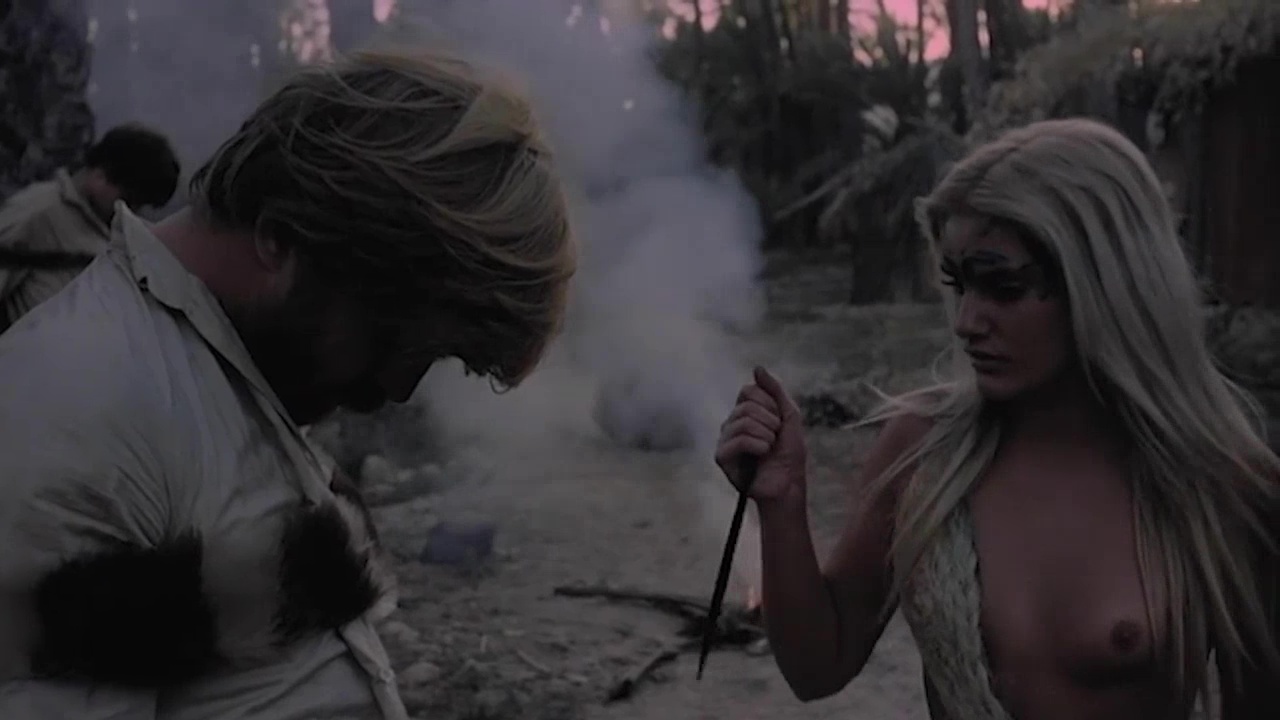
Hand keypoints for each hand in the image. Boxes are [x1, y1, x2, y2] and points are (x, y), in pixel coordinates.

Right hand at [714, 366, 806, 502]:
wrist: (789, 483)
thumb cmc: (790, 453)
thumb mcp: (789, 415)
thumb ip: (774, 390)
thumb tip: (757, 367)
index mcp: (745, 412)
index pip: (748, 391)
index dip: (769, 404)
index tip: (779, 421)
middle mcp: (731, 423)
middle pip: (746, 405)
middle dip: (770, 421)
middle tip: (776, 437)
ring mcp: (725, 439)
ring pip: (743, 421)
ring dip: (767, 435)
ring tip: (770, 448)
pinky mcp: (722, 457)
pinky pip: (738, 439)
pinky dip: (758, 445)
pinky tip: (763, 455)